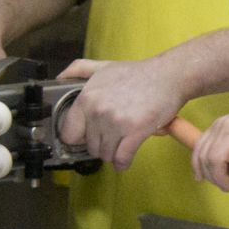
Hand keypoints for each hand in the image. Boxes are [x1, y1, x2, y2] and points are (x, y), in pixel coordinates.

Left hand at [56, 56, 187, 169]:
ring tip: (121, 142)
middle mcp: (98, 111)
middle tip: (112, 136)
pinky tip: (125, 159)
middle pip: (90, 147)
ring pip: (105, 155)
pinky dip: (123, 162)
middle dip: (100, 144)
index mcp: (87, 98)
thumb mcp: (103, 66)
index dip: (79, 138)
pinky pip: (122, 159)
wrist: (169, 76)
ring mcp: (116, 123)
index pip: (69, 134)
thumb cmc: (138, 73)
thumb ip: (78, 69)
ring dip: (113, 153)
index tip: (87, 137)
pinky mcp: (135, 132)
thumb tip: (59, 78)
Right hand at [193, 100, 228, 198]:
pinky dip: (203, 160)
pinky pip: (202, 145)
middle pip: (205, 157)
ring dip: (207, 170)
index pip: (216, 159)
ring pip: (199, 151)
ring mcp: (217, 123)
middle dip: (214, 177)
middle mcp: (222, 125)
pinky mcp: (217, 125)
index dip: (220, 178)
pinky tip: (207, 173)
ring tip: (225, 180)